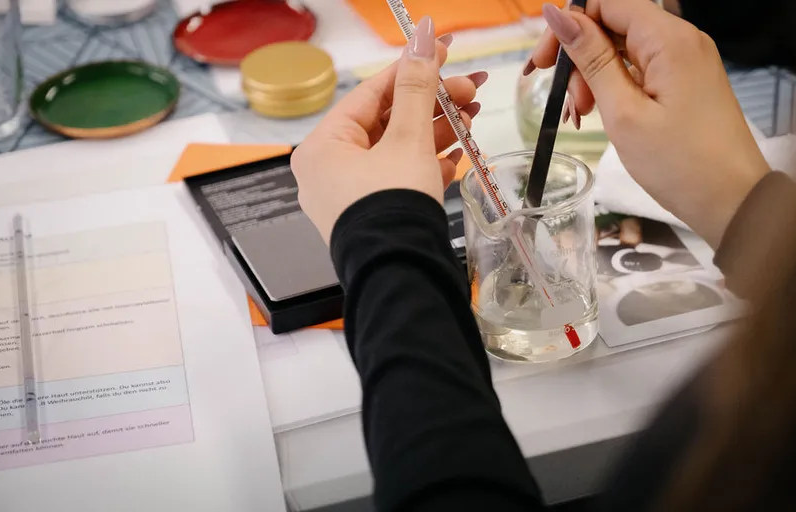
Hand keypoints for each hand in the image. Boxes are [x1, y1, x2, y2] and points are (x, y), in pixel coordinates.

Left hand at [291, 18, 484, 242]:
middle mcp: (329, 171)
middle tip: (470, 91)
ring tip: (472, 118)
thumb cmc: (392, 208)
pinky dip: (427, 165)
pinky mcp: (372, 217)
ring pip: (395, 152)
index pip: (370, 93)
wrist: (400, 274)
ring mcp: (349, 197)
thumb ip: (417, 86)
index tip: (442, 53)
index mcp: (323, 147)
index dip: (410, 69)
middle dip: (432, 105)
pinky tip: (457, 156)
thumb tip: (424, 37)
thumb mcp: (408, 139)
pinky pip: (398, 179)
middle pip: (386, 122)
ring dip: (435, 133)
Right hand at [527, 1, 769, 247]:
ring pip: (625, 48)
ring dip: (595, 75)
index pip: (606, 2)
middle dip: (581, 57)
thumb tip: (558, 13)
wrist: (733, 201)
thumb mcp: (623, 112)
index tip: (543, 65)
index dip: (569, 25)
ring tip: (585, 115)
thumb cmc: (678, 163)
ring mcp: (688, 60)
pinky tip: (605, 114)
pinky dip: (617, 86)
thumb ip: (591, 58)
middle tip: (568, 102)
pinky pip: (643, 68)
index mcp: (668, 39)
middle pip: (615, 23)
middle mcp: (682, 39)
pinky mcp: (689, 81)